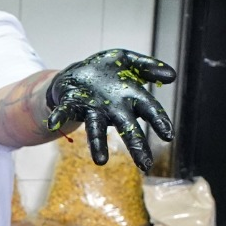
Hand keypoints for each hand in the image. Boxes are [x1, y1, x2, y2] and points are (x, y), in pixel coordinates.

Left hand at [45, 49, 176, 171]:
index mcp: (130, 96)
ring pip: (96, 128)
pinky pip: (65, 112)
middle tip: (145, 165)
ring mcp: (92, 109)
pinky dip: (59, 117)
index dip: (159, 121)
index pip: (149, 109)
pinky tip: (53, 123)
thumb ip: (148, 67)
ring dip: (97, 143)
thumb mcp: (129, 61)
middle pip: (127, 127)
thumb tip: (172, 76)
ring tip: (100, 161)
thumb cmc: (107, 71)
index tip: (168, 136)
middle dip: (136, 145)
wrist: (78, 74)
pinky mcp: (72, 105)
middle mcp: (112, 108)